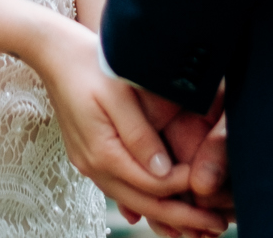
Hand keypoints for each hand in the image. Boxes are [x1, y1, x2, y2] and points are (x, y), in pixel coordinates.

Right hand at [22, 17, 227, 234]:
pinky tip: (165, 211)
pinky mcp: (91, 157)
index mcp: (102, 153)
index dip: (184, 189)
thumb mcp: (118, 95)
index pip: (151, 185)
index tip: (213, 191)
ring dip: (165, 215)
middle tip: (218, 224)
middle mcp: (94, 166)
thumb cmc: (89, 65)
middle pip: (143, 203)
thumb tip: (163, 171)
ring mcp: (90, 164)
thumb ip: (140, 135)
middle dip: (182, 217)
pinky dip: (147, 202)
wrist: (54, 53)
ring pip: (132, 200)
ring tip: (198, 225)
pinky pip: (122, 188)